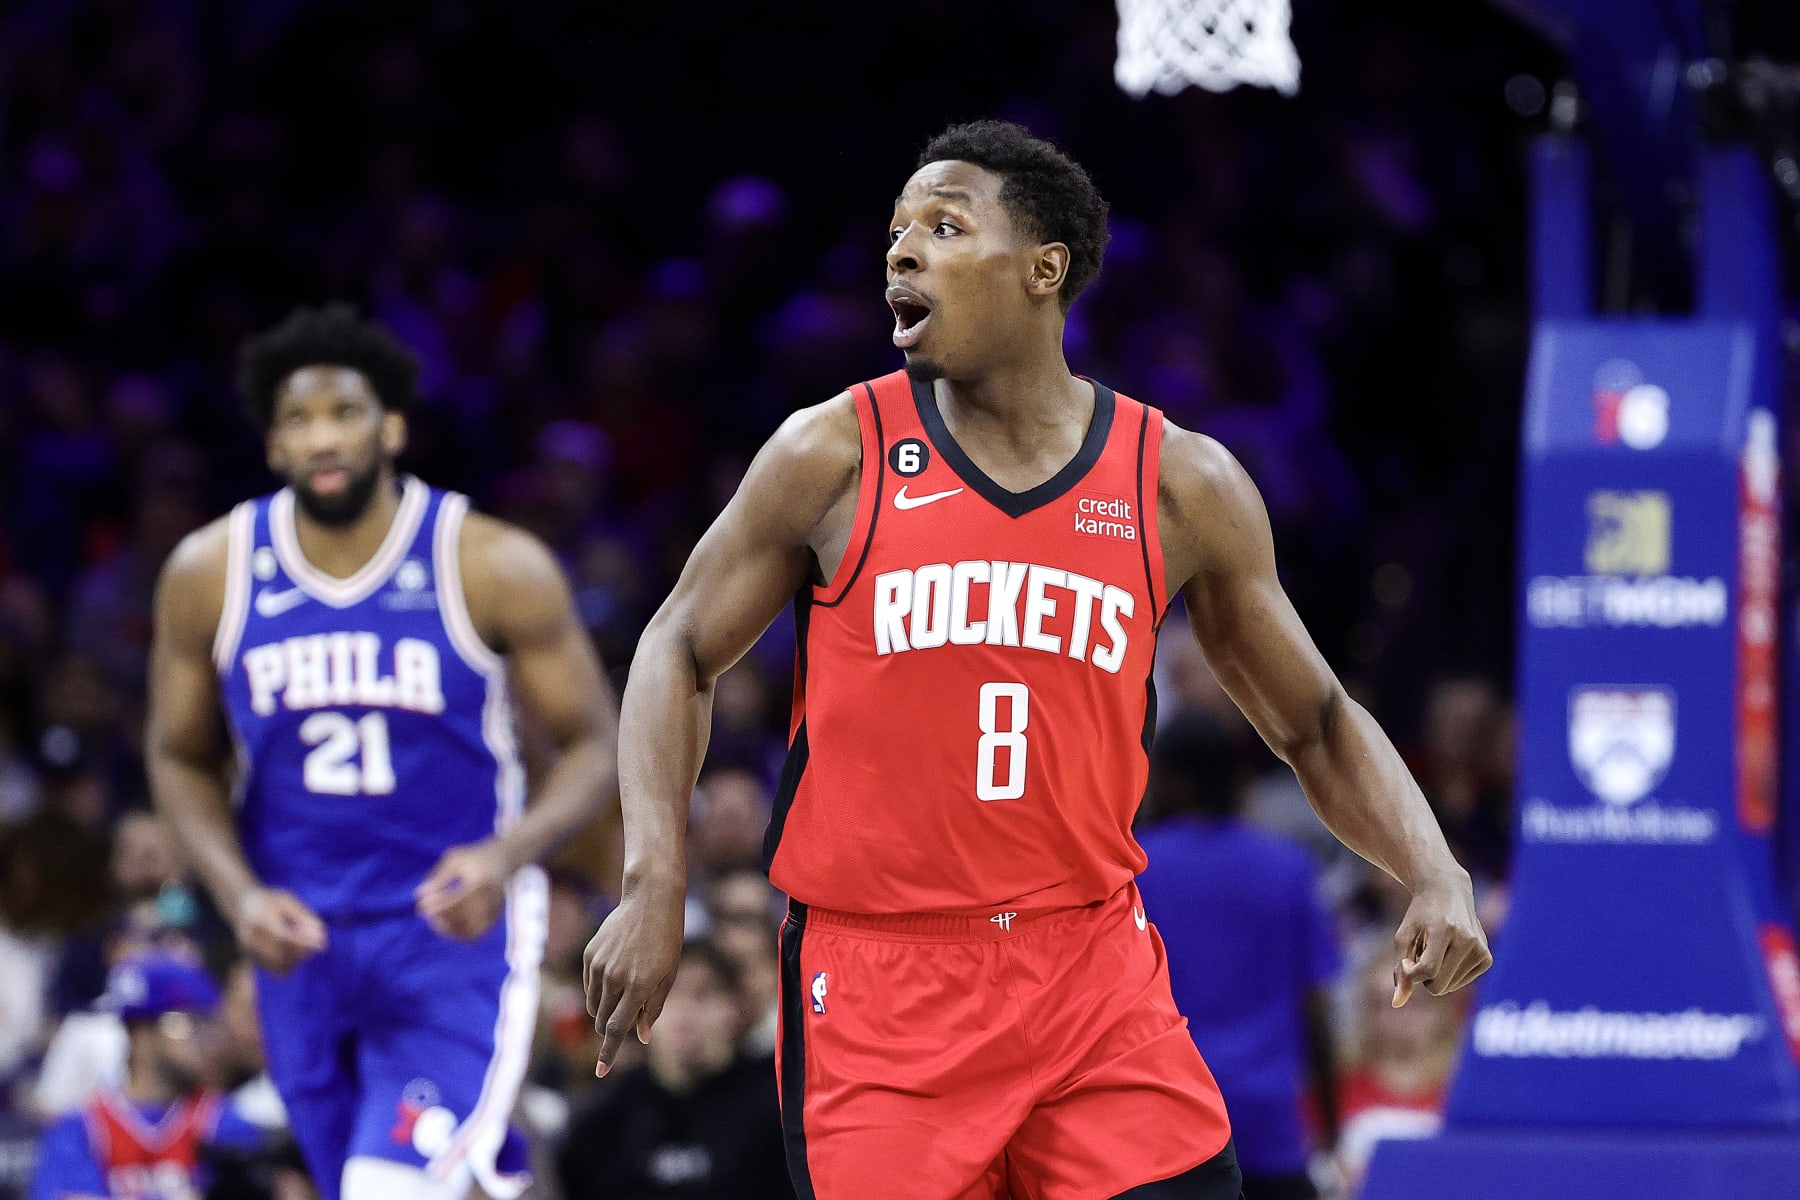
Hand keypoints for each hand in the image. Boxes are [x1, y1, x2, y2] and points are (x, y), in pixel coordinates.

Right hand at [234, 887, 326, 973]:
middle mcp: (251, 938)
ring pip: (280, 967)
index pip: (283, 937)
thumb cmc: (270, 901)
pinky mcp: (252, 959)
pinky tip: (293, 951)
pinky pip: (276, 970)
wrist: (242, 904)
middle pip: (281, 955)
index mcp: (260, 919)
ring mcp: (249, 950)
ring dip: (297, 961)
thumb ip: (304, 917)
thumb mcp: (288, 902)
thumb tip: (321, 936)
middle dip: (303, 952)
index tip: (322, 944)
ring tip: (303, 946)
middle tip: (314, 943)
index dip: (304, 943)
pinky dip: (290, 965)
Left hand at [415, 840, 510, 939]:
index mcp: (481, 881)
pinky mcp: (494, 917)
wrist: (506, 858)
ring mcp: (494, 910)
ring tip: (435, 920)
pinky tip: (447, 926)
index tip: (421, 905)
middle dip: (440, 918)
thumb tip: (419, 895)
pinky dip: (459, 935)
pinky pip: (476, 935)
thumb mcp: (456, 859)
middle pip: (463, 918)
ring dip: (449, 930)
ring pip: (469, 931)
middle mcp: (490, 898)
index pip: (457, 900)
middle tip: (425, 911)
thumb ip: (439, 877)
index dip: (437, 906)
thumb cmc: (476, 856)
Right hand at [582, 874, 684, 1076]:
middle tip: (631, 1013)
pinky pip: (590, 986)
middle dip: (612, 1028)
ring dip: (605, 1011)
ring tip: (626, 991)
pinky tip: (616, 974)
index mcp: (639, 985)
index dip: (609, 1053)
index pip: (618, 1029)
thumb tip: (641, 1036)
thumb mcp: (668, 975)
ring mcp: (599, 966)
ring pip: (594, 1006)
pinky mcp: (590, 955)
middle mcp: (615, 978)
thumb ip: (653, 1007)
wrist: (650, 900)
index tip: (601, 1072)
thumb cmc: (667, 939)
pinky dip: (600, 991)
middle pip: (604, 1020)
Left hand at [1391, 870, 1491, 1006]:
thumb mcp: (1404, 936)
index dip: (1410, 973)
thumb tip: (1397, 1004)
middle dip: (1424, 976)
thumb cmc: (1420, 914)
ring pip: (1449, 987)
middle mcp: (1467, 939)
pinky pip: (1460, 983)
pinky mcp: (1486, 958)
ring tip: (1438, 948)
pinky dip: (1449, 974)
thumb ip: (1399, 969)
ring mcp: (1480, 949)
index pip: (1426, 970)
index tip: (1406, 960)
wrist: (1448, 891)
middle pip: (1438, 985)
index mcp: (1444, 929)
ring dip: (1437, 973)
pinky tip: (1449, 952)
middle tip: (1422, 952)